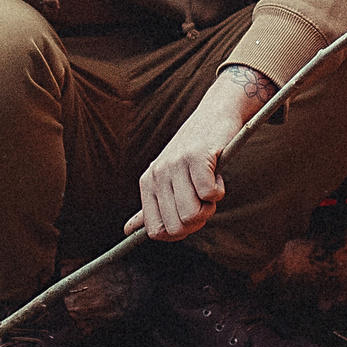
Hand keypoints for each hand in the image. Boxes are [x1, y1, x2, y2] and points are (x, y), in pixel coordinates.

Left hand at [138, 65, 273, 239]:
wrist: (216, 114)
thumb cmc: (193, 150)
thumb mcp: (167, 176)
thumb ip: (150, 206)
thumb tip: (127, 231)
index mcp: (148, 182)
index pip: (155, 230)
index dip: (178, 232)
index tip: (190, 217)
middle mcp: (158, 173)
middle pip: (176, 227)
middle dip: (197, 222)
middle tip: (203, 200)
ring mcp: (176, 164)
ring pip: (192, 215)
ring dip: (209, 206)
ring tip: (210, 185)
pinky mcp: (198, 156)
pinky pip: (210, 195)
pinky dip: (219, 191)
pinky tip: (217, 175)